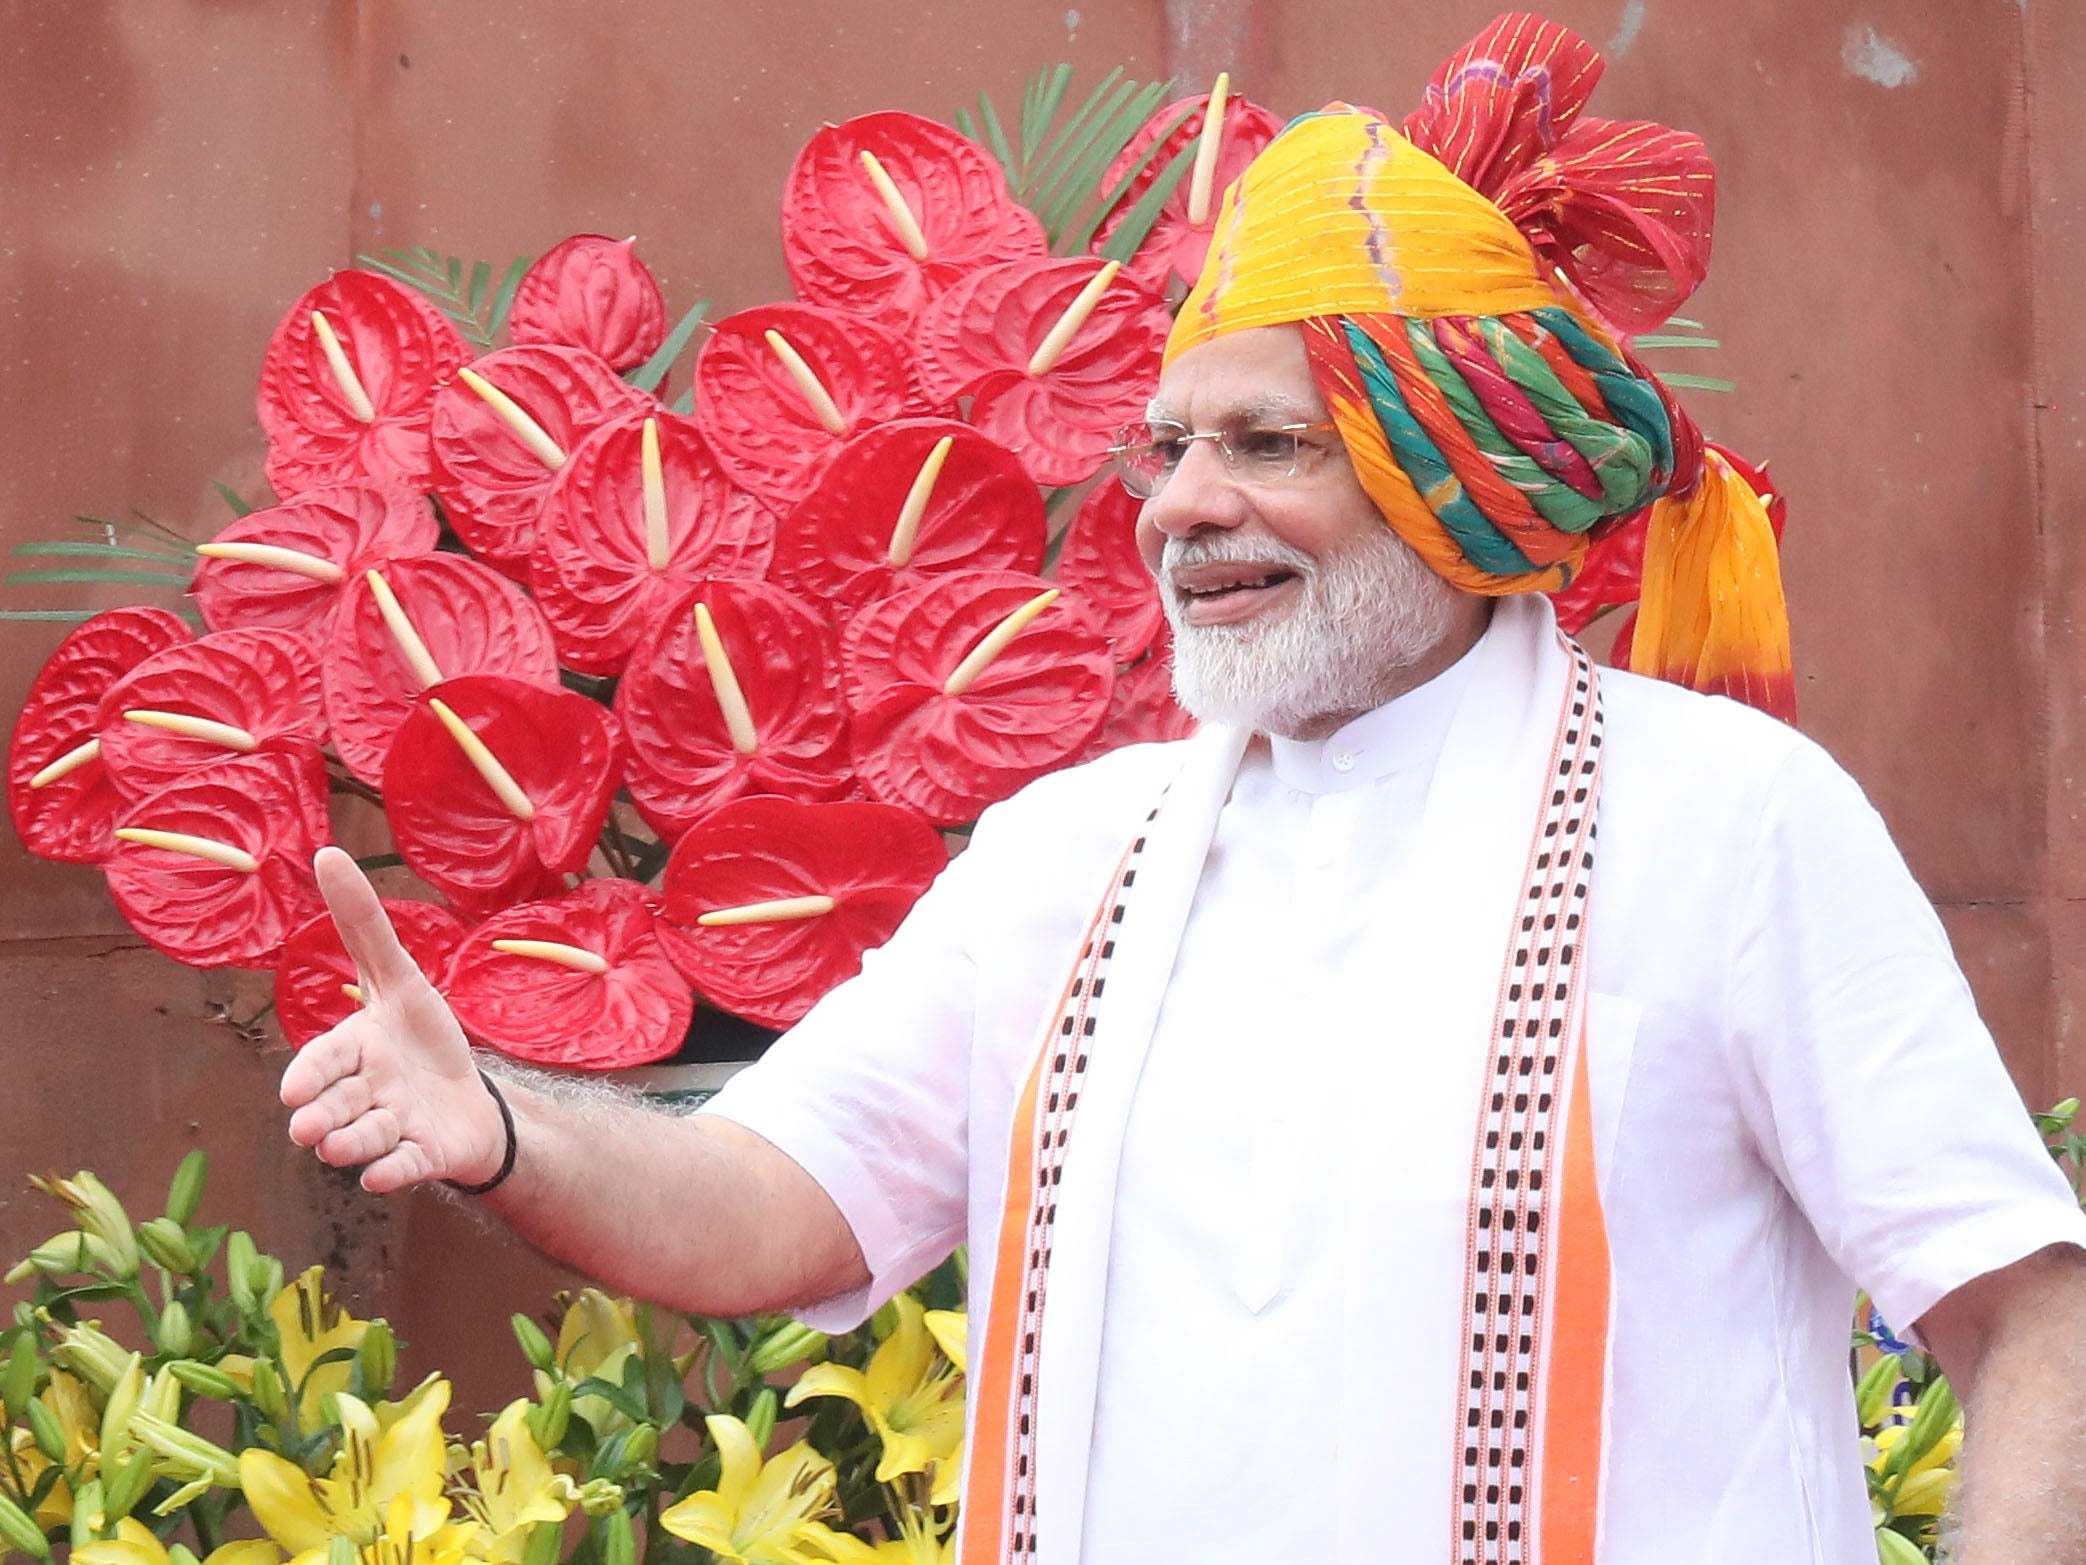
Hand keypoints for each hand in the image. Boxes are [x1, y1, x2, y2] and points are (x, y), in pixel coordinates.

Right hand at [279, 847, 504, 1193]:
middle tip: (308, 1129)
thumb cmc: (419, 1040)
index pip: (324, 1063)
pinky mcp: (420, 1157)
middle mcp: (363, 1096)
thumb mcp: (400, 978)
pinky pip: (402, 1168)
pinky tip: (381, 1177)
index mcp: (352, 1053)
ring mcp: (390, 1129)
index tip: (293, 1091)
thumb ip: (362, 926)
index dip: (310, 1076)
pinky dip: (393, 1172)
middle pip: (338, 1107)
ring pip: (366, 1139)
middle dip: (323, 1118)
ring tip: (340, 1148)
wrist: (466, 1099)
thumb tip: (326, 854)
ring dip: (354, 1145)